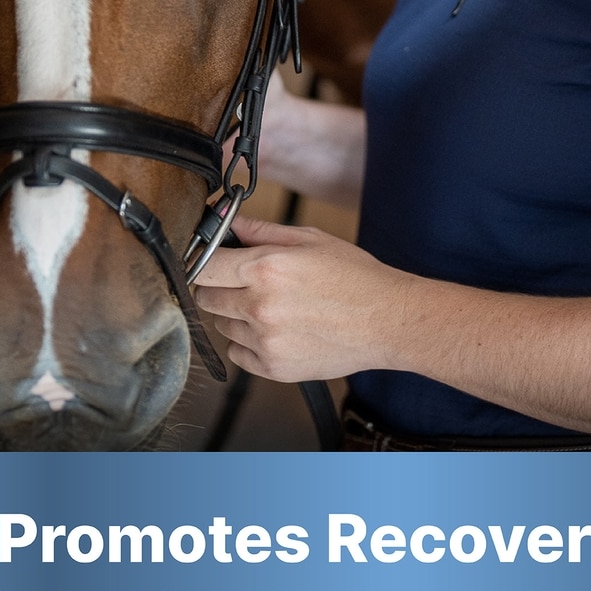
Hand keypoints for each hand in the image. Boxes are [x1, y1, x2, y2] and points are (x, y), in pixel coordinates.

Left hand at [192, 215, 407, 380]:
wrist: (387, 321)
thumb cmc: (354, 277)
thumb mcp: (310, 239)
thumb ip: (261, 231)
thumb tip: (225, 222)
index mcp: (266, 268)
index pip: (203, 267)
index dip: (206, 262)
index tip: (216, 263)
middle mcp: (260, 306)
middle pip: (206, 298)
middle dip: (221, 288)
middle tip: (248, 284)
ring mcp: (265, 341)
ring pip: (222, 326)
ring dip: (237, 316)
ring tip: (273, 308)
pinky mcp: (274, 368)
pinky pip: (237, 354)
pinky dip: (249, 344)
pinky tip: (277, 330)